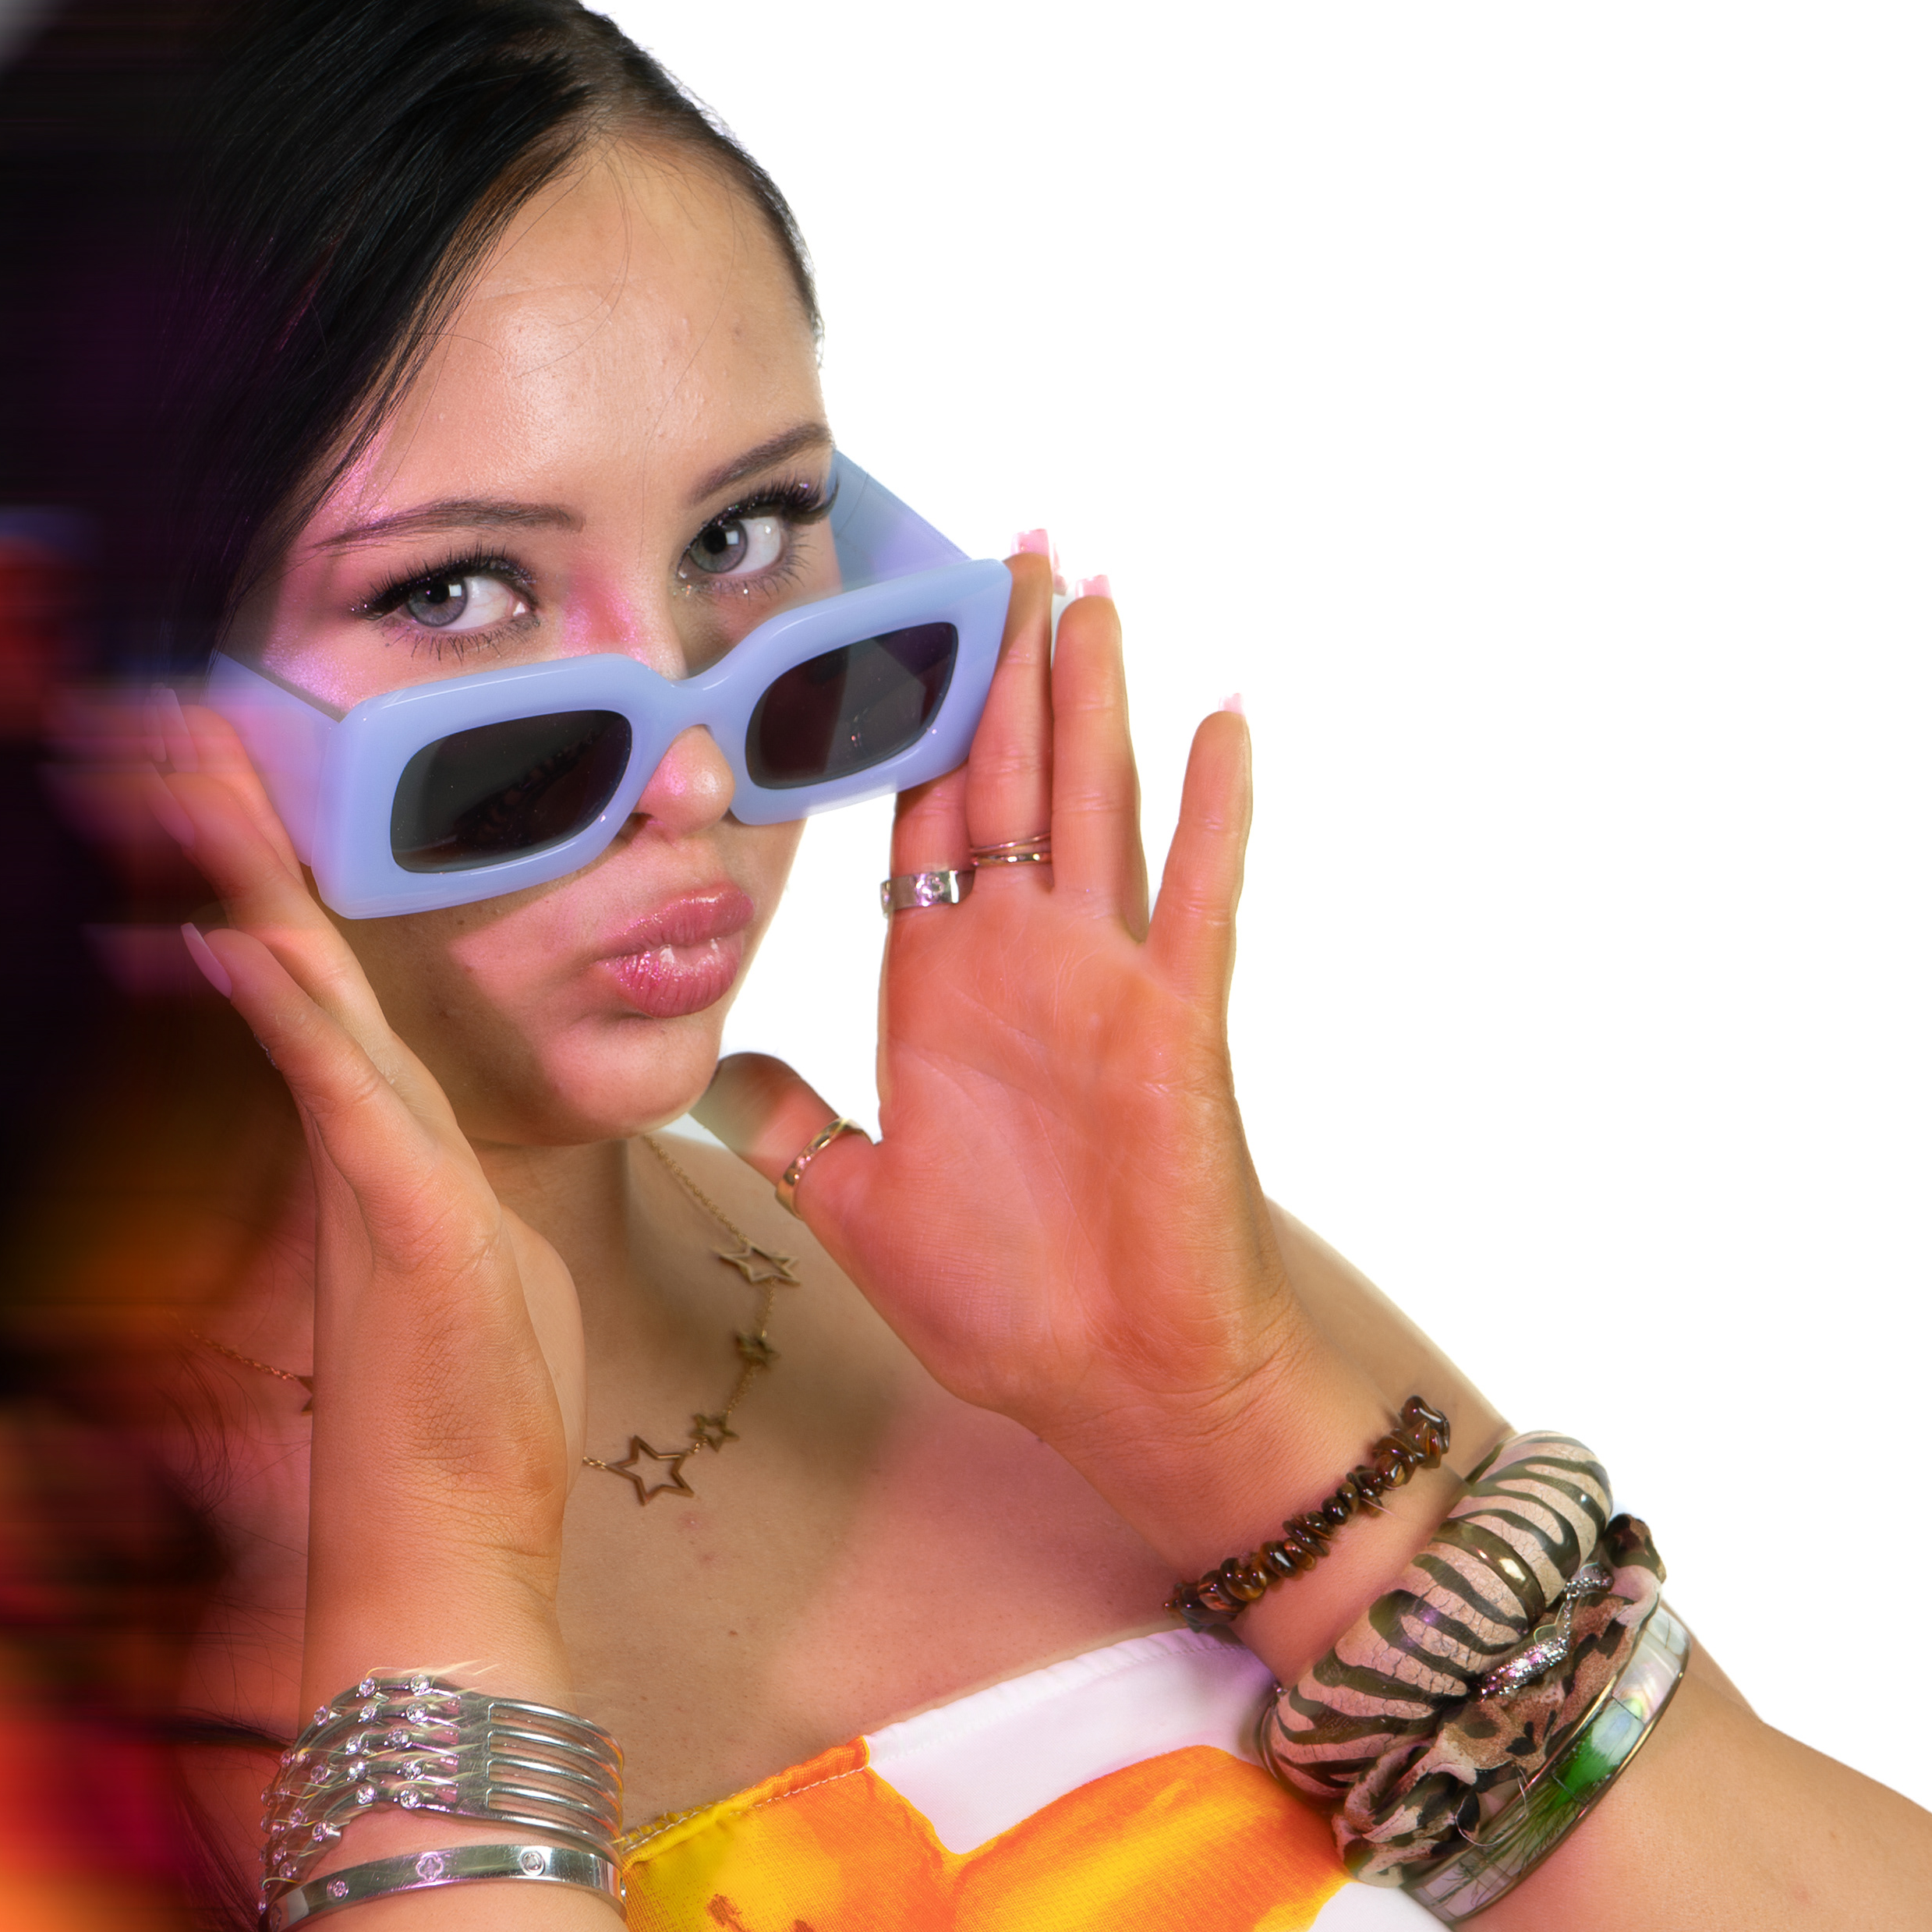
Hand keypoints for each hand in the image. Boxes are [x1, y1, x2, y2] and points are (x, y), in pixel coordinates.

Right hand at [148, 700, 586, 1695]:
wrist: (444, 1551)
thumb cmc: (472, 1424)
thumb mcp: (483, 1269)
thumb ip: (449, 1196)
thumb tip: (447, 1176)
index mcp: (378, 1144)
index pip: (322, 978)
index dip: (276, 871)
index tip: (235, 770)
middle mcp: (350, 1143)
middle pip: (281, 952)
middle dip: (232, 835)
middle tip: (172, 720)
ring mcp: (362, 1177)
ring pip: (297, 994)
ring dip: (246, 876)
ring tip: (198, 768)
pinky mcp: (396, 1221)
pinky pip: (339, 1092)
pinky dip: (293, 1010)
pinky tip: (249, 933)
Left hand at [700, 555, 1368, 1547]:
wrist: (1113, 1381)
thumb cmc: (1003, 1302)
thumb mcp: (852, 1204)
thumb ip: (788, 1128)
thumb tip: (710, 1078)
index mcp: (939, 990)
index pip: (918, 825)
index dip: (903, 726)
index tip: (889, 629)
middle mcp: (1024, 963)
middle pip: (1008, 781)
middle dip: (1001, 668)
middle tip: (1003, 550)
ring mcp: (1108, 982)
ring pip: (1097, 804)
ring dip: (1093, 701)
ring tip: (1089, 590)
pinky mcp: (1177, 1023)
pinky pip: (1196, 894)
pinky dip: (1213, 809)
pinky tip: (1220, 715)